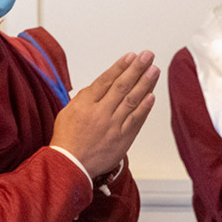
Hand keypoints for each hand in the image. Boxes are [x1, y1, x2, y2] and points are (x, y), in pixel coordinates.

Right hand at [51, 51, 159, 179]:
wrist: (70, 165)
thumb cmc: (67, 139)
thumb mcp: (68, 111)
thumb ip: (85, 97)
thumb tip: (100, 85)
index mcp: (85, 104)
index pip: (106, 80)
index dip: (120, 67)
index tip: (131, 56)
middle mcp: (100, 112)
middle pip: (122, 86)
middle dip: (136, 69)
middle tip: (147, 56)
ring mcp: (113, 125)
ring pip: (131, 100)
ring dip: (145, 84)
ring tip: (154, 70)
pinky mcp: (122, 138)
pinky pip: (136, 120)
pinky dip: (145, 108)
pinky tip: (152, 96)